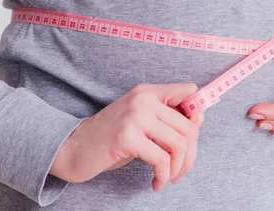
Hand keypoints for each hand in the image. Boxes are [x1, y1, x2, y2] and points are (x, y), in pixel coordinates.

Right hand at [50, 83, 204, 191]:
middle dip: (190, 155)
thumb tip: (199, 120)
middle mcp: (143, 99)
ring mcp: (134, 116)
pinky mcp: (127, 136)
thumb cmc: (110, 138)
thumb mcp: (139, 121)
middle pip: (188, 126)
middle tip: (179, 171)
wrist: (74, 148)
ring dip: (178, 168)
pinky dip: (163, 176)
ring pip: (179, 144)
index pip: (188, 91)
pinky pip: (161, 159)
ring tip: (168, 178)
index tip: (190, 138)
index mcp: (147, 92)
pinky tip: (156, 182)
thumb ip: (165, 118)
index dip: (197, 114)